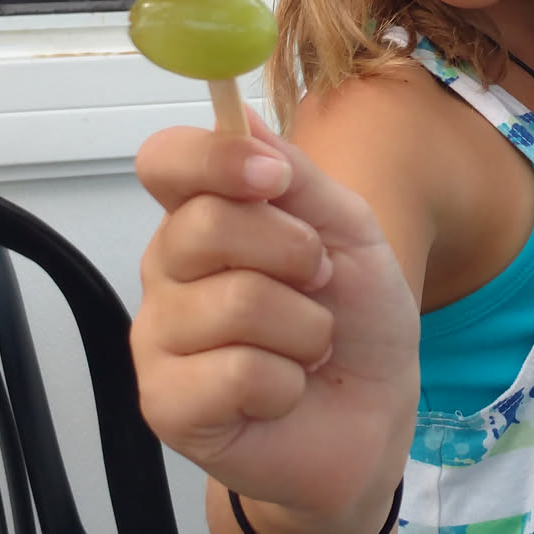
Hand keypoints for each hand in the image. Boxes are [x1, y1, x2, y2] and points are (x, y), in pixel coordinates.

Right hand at [130, 114, 419, 526]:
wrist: (373, 419)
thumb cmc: (356, 323)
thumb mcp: (349, 232)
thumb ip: (296, 176)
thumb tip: (236, 113)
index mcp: (202, 218)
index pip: (165, 162)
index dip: (213, 160)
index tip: (273, 180)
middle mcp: (168, 272)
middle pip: (205, 226)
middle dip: (293, 255)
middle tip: (318, 285)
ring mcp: (159, 339)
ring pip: (233, 304)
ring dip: (303, 330)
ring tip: (307, 349)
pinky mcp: (166, 405)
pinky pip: (234, 373)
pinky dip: (284, 384)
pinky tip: (282, 395)